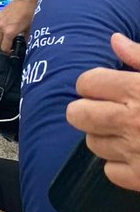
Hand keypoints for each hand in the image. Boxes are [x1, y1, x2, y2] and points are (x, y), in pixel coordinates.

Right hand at [0, 0, 37, 52]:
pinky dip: (3, 27)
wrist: (25, 0)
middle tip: (11, 43)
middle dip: (3, 44)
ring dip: (3, 35)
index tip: (12, 51)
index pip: (4, 47)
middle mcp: (1, 28)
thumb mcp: (30, 28)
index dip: (8, 51)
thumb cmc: (29, 14)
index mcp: (9, 32)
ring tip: (12, 32)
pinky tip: (10, 23)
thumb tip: (26, 43)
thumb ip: (26, 38)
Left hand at [69, 33, 139, 191]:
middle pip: (77, 114)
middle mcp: (131, 121)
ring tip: (129, 132)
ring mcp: (135, 153)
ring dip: (105, 137)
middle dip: (88, 109)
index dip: (95, 83)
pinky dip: (121, 164)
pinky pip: (110, 171)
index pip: (86, 82)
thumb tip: (115, 40)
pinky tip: (139, 155)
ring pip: (92, 143)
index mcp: (139, 91)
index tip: (108, 86)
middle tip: (108, 109)